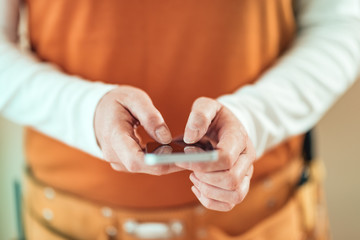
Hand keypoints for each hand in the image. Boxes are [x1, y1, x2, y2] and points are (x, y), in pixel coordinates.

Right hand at [94, 86, 182, 174]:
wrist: (97, 110)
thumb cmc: (117, 101)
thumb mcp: (134, 99)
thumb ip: (150, 116)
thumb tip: (166, 138)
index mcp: (114, 136)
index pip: (135, 160)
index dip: (158, 162)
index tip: (179, 156)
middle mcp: (114, 154)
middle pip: (145, 167)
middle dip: (170, 163)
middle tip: (194, 154)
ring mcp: (118, 161)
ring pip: (147, 169)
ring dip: (167, 162)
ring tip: (189, 152)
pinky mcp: (125, 162)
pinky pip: (145, 166)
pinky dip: (161, 160)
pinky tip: (177, 153)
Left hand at [178, 97, 255, 211]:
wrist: (227, 127)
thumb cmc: (215, 117)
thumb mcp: (206, 106)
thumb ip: (199, 115)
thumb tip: (190, 137)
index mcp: (239, 137)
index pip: (225, 158)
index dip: (202, 162)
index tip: (185, 155)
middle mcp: (247, 158)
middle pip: (231, 180)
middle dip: (205, 177)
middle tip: (189, 167)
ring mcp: (246, 174)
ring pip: (235, 196)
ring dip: (208, 190)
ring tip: (193, 176)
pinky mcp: (239, 186)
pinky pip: (229, 204)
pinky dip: (210, 201)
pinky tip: (197, 187)